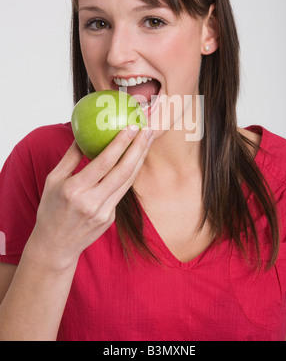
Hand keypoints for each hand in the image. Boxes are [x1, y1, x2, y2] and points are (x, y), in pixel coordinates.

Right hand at [27, 126, 153, 269]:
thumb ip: (70, 157)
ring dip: (140, 159)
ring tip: (146, 141)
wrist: (55, 246)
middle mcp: (92, 202)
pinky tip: (135, 159)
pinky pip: (122, 191)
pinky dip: (130, 173)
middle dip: (138, 147)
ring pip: (128, 181)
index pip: (104, 162)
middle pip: (123, 170)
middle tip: (147, 129)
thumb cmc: (51, 209)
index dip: (120, 143)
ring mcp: (104, 212)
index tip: (131, 126)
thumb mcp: (53, 180)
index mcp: (75, 190)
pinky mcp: (111, 218)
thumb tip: (81, 133)